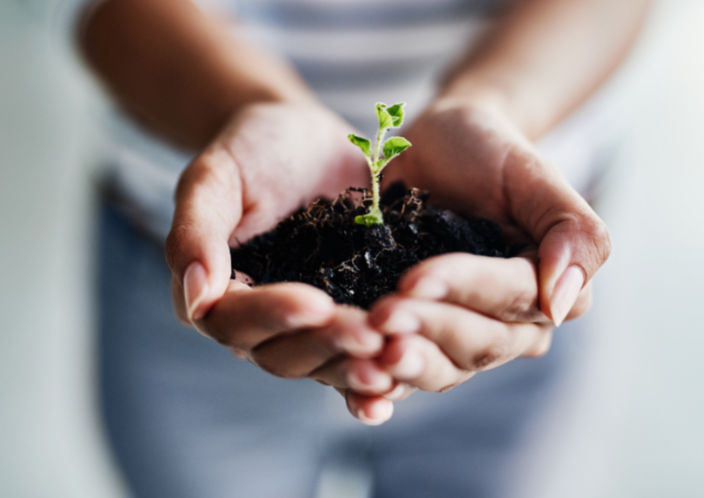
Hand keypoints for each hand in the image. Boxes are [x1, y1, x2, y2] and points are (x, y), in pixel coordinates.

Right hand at [165, 102, 397, 423]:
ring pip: (325, 364)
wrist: (305, 139)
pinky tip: (406, 371)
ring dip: (357, 367)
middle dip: (327, 346)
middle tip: (370, 335)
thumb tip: (196, 296)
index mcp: (218, 294)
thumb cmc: (252, 150)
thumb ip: (196, 232)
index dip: (274, 317)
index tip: (317, 303)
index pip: (235, 322)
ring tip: (393, 356)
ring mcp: (308, 326)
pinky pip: (361, 354)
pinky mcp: (350, 316)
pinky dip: (381, 370)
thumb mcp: (216, 177)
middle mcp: (261, 322)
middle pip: (283, 355)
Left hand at [367, 98, 610, 393]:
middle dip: (429, 329)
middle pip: (478, 343)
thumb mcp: (533, 174)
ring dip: (407, 364)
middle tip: (382, 316)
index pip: (511, 298)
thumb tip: (561, 302)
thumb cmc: (489, 154)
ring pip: (444, 369)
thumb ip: (572, 230)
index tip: (415, 279)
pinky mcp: (419, 342)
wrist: (437, 150)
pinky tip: (360, 394)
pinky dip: (382, 389)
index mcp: (547, 288)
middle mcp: (511, 326)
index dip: (465, 290)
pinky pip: (404, 377)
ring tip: (367, 349)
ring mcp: (461, 338)